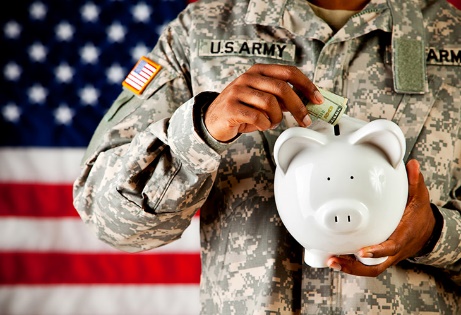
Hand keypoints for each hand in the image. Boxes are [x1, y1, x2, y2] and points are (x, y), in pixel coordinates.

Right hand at [204, 64, 323, 141]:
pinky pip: (257, 117)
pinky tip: (260, 125)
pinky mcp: (231, 107)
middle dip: (298, 106)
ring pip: (270, 103)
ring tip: (271, 122)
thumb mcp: (263, 99)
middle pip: (282, 88)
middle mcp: (248, 77)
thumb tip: (308, 101)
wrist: (213, 120)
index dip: (307, 85)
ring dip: (277, 118)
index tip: (318, 99)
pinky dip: (264, 125)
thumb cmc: (243, 109)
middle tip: (305, 119)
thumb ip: (282, 97)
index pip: (289, 72)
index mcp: (259, 71)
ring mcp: (238, 91)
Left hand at [327, 159, 435, 276]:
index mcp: (402, 236)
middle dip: (355, 267)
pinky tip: (335, 257)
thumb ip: (414, 181)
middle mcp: (393, 250)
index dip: (377, 250)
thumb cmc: (420, 216)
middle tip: (335, 260)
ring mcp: (385, 256)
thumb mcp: (420, 197)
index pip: (390, 247)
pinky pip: (365, 264)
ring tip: (331, 260)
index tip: (362, 250)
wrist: (427, 232)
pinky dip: (351, 263)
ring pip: (368, 268)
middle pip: (375, 267)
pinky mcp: (379, 257)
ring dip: (349, 267)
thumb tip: (411, 164)